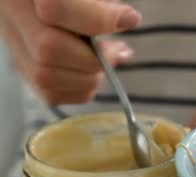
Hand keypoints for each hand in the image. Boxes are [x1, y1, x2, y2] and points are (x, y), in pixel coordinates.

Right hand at [0, 0, 140, 103]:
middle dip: (93, 57)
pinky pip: (51, 94)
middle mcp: (12, 18)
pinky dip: (81, 90)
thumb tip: (128, 20)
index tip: (129, 19)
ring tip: (108, 61)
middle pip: (48, 50)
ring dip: (89, 77)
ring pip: (46, 77)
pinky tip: (94, 74)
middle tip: (117, 50)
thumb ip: (101, 5)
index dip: (97, 19)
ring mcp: (15, 48)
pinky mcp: (25, 70)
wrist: (45, 3)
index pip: (53, 7)